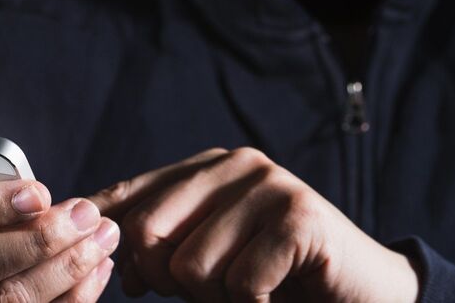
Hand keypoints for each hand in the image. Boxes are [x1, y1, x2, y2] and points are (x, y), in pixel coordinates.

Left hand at [90, 148, 418, 301]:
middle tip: (205, 292)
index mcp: (206, 168)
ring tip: (249, 291)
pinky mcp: (299, 216)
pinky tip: (277, 295)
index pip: (132, 193)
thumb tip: (118, 266)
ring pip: (191, 265)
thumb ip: (165, 251)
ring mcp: (268, 185)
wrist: (359, 291)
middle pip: (147, 229)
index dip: (103, 228)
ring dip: (215, 299)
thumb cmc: (276, 276)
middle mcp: (234, 164)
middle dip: (164, 279)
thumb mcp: (211, 258)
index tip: (95, 255)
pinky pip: (240, 281)